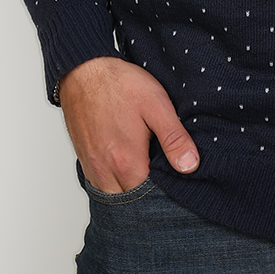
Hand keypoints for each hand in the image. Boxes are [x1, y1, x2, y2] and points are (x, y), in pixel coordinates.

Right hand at [59, 56, 199, 192]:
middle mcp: (105, 171)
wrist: (84, 70)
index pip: (148, 199)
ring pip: (113, 196)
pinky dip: (115, 185)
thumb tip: (190, 166)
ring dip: (130, 193)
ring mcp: (91, 167)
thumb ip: (173, 138)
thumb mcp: (156, 105)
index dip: (165, 196)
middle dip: (147, 199)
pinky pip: (100, 185)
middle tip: (164, 182)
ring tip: (148, 176)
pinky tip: (128, 169)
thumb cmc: (120, 84)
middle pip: (130, 203)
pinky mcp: (84, 159)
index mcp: (126, 162)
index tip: (176, 184)